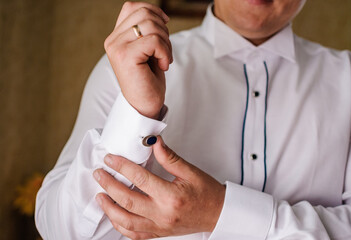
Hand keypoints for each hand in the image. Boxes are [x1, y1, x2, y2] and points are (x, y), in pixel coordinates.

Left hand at [93, 136, 225, 238]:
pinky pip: (134, 235)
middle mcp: (163, 214)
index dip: (122, 166)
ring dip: (109, 209)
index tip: (110, 159)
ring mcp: (159, 227)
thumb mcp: (190, 171)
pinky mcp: (159, 233)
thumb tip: (154, 142)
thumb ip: (169, 157)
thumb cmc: (207, 193)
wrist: (218, 213)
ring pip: (126, 222)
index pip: (140, 179)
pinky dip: (120, 226)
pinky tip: (114, 215)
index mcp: (171, 196)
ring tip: (100, 195)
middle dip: (109, 186)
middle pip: (127, 201)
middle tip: (99, 174)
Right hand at [104, 2, 171, 118]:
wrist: (145, 106)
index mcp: (116, 37)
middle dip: (163, 30)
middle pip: (145, 14)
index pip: (133, 7)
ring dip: (166, 43)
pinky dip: (165, 52)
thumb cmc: (148, 79)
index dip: (153, 11)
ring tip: (163, 60)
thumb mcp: (148, 50)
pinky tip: (163, 65)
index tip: (165, 25)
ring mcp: (117, 47)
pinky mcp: (125, 56)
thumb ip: (147, 31)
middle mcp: (112, 40)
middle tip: (164, 51)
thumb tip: (160, 14)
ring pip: (151, 25)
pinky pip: (154, 41)